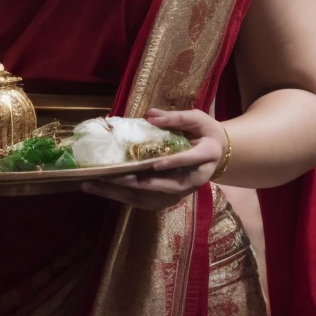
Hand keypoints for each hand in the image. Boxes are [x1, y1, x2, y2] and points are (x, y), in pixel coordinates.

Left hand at [80, 107, 227, 210]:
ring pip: (152, 198)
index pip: (188, 161)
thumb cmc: (207, 132)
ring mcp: (182, 191)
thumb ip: (176, 118)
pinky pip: (146, 201)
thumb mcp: (198, 119)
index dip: (172, 163)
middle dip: (138, 184)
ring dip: (124, 194)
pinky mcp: (170, 196)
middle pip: (167, 187)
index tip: (154, 163)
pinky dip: (125, 197)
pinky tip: (103, 189)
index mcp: (205, 157)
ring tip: (96, 186)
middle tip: (115, 177)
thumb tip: (150, 114)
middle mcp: (194, 179)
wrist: (220, 153)